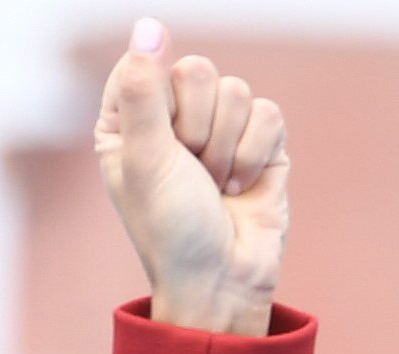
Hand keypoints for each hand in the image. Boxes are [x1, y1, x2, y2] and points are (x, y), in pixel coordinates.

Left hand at [94, 18, 287, 334]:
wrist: (223, 282)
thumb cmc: (171, 230)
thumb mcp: (145, 158)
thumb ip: (143, 88)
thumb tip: (150, 24)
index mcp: (130, 117)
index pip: (146, 62)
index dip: (158, 101)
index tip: (159, 144)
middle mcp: (173, 116)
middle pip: (198, 70)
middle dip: (198, 129)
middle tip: (190, 172)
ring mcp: (220, 128)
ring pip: (236, 90)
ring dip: (226, 150)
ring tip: (215, 187)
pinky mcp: (262, 142)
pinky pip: (268, 112)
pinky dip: (256, 155)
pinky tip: (242, 187)